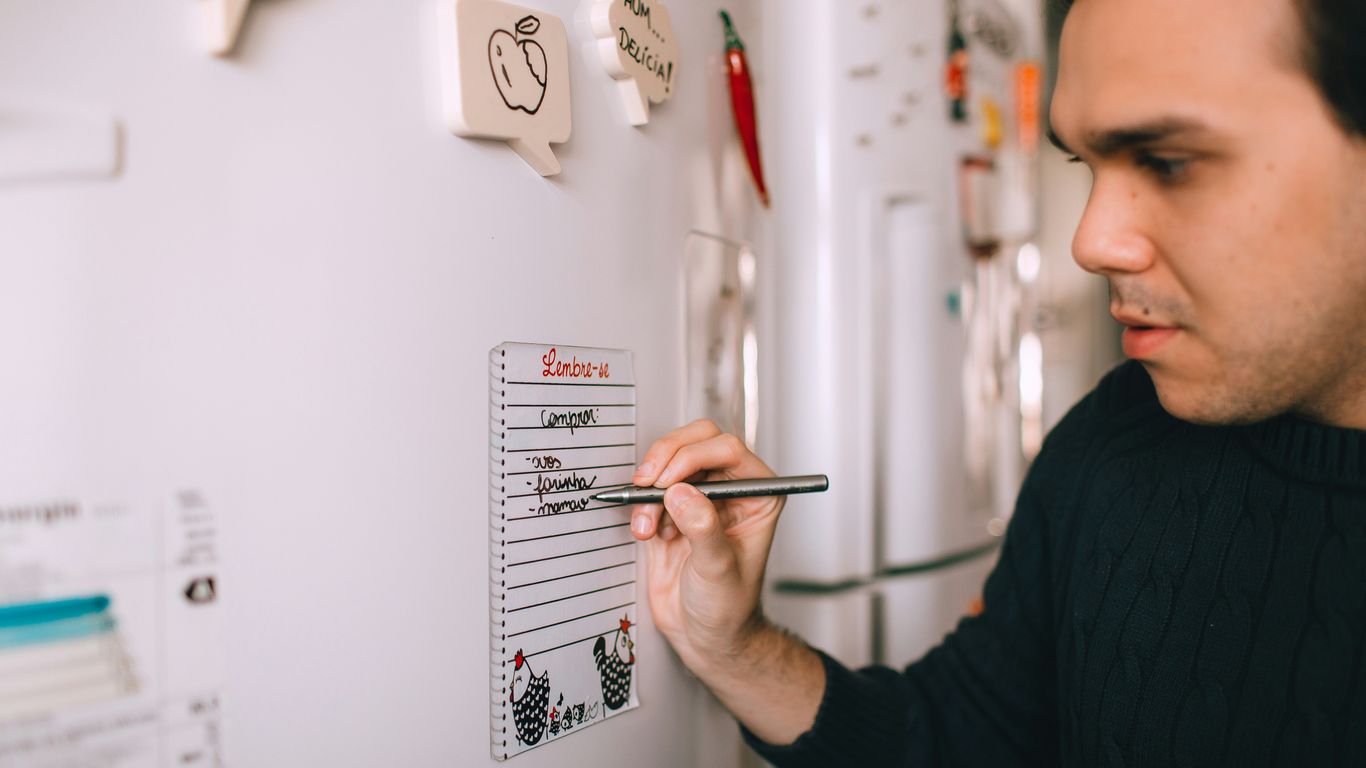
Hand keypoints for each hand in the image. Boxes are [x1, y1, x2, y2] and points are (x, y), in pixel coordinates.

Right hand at [629, 419, 782, 669]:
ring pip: (669, 462)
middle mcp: (731, 489)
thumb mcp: (719, 570)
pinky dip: (641, 506)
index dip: (694, 457)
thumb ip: (703, 530)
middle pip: (696, 442)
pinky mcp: (672, 509)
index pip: (728, 450)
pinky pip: (651, 488)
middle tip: (647, 482)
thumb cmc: (729, 608)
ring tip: (647, 525)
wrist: (705, 635)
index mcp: (759, 494)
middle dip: (666, 459)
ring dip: (650, 489)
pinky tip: (646, 533)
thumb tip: (681, 494)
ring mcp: (700, 497)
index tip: (668, 481)